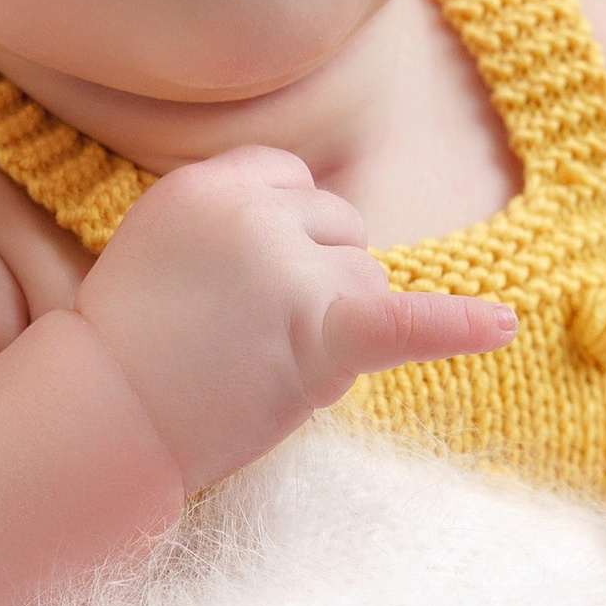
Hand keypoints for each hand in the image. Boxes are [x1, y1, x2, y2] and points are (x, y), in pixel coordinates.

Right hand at [77, 147, 515, 491]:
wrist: (102, 423)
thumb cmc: (129, 348)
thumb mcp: (162, 245)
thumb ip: (237, 223)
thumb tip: (323, 232)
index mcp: (209, 181)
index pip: (294, 183)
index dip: (280, 240)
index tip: (235, 285)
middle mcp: (253, 213)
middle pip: (340, 229)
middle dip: (312, 284)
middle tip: (244, 340)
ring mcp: (287, 269)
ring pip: (368, 281)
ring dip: (335, 327)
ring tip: (266, 369)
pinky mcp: (316, 333)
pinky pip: (402, 323)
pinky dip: (456, 326)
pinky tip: (502, 326)